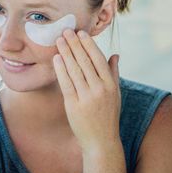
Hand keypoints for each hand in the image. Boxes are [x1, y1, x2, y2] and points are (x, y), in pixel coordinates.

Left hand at [52, 29, 121, 152]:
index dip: (89, 45)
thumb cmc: (108, 116)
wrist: (101, 141)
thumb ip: (114, 73)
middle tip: (66, 31)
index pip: (98, 59)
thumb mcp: (115, 94)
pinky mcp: (74, 105)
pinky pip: (66, 83)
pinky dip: (61, 69)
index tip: (81, 33)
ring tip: (59, 40)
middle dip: (75, 44)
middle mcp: (100, 89)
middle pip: (85, 62)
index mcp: (111, 85)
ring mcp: (87, 97)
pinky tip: (56, 58)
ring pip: (75, 70)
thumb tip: (115, 54)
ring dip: (66, 53)